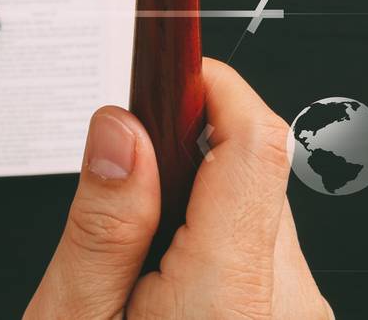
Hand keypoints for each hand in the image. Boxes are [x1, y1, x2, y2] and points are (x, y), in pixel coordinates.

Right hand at [25, 59, 331, 319]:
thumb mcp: (72, 319)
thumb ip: (103, 225)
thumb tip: (120, 129)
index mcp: (228, 294)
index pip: (256, 142)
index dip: (213, 87)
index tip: (169, 73)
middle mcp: (284, 303)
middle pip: (253, 175)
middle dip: (187, 156)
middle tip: (123, 180)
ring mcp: (295, 318)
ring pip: (257, 215)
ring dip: (201, 209)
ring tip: (136, 258)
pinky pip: (263, 260)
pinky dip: (217, 250)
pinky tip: (166, 288)